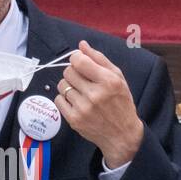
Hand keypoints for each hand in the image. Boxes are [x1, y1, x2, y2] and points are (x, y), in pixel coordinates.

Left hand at [55, 41, 143, 168]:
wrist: (122, 134)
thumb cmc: (121, 104)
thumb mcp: (118, 78)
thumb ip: (99, 59)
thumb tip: (82, 45)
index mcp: (108, 81)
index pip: (78, 60)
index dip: (76, 58)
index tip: (80, 62)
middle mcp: (95, 94)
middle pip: (68, 72)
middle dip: (73, 72)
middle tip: (83, 79)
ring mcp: (83, 108)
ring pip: (62, 85)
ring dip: (69, 85)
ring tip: (81, 92)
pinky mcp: (74, 119)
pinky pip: (58, 100)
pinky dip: (64, 99)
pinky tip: (76, 102)